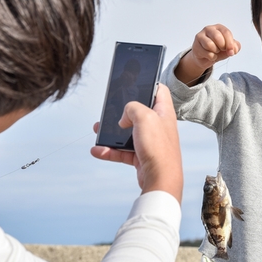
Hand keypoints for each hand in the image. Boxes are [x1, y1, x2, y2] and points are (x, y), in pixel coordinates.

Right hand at [90, 84, 182, 202]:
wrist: (161, 179)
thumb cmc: (158, 148)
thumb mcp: (144, 117)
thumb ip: (133, 108)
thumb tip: (124, 117)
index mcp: (163, 112)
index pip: (159, 91)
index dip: (149, 84)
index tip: (135, 82)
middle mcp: (158, 126)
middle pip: (138, 112)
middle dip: (121, 111)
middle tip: (110, 108)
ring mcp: (150, 142)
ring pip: (127, 132)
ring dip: (111, 132)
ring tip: (97, 130)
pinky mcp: (141, 156)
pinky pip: (122, 151)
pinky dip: (109, 151)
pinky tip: (98, 150)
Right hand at [175, 24, 240, 85]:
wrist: (205, 58)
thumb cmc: (218, 50)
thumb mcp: (229, 48)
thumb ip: (235, 47)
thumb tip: (234, 50)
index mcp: (218, 27)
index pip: (226, 32)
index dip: (230, 43)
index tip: (232, 51)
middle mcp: (209, 29)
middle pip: (217, 37)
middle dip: (222, 46)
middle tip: (222, 50)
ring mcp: (200, 36)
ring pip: (210, 45)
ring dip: (216, 52)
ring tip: (216, 52)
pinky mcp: (196, 45)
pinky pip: (206, 53)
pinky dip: (211, 57)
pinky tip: (210, 56)